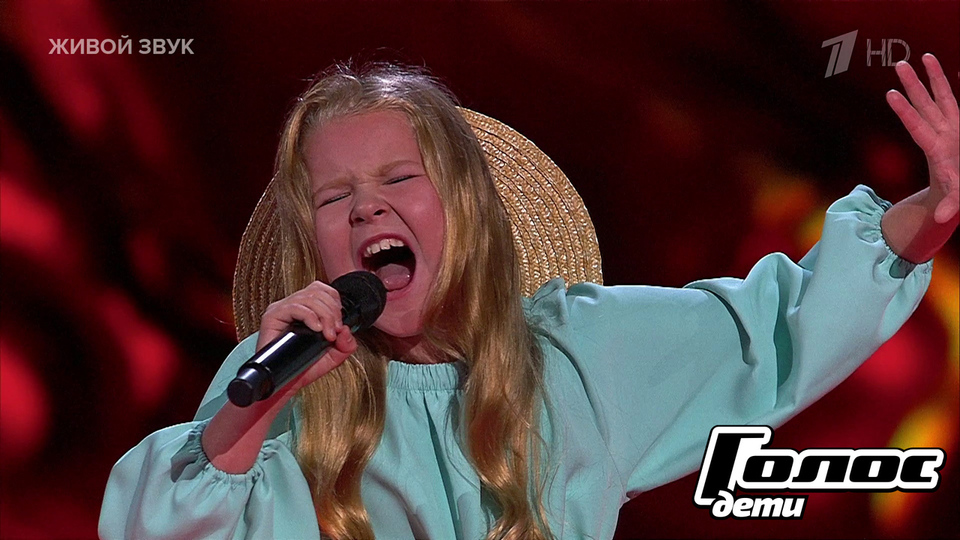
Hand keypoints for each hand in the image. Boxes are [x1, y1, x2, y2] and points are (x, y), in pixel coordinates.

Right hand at [202, 281, 357, 473]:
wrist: (285, 384)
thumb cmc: (304, 367)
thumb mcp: (333, 356)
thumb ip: (345, 344)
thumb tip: (347, 330)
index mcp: (305, 308)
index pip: (323, 290)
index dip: (335, 303)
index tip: (339, 326)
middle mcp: (292, 305)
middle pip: (318, 292)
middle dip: (333, 312)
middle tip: (334, 333)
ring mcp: (281, 309)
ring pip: (308, 298)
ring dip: (325, 315)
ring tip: (327, 334)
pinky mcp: (272, 316)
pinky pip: (294, 307)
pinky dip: (310, 316)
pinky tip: (317, 329)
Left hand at [886, 54, 958, 223]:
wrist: (955, 190)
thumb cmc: (955, 194)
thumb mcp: (954, 200)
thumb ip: (949, 205)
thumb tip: (941, 218)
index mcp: (936, 149)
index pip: (916, 126)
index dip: (905, 111)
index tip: (890, 94)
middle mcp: (941, 133)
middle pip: (924, 104)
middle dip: (913, 85)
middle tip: (898, 64)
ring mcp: (950, 128)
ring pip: (939, 97)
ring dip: (931, 78)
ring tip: (921, 56)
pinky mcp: (959, 126)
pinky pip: (954, 101)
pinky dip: (949, 85)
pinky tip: (947, 68)